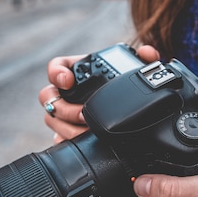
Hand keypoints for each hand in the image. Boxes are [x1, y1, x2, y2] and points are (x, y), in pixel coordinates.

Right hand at [38, 45, 159, 142]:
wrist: (124, 110)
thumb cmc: (123, 86)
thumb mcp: (132, 72)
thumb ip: (143, 60)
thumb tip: (149, 53)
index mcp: (78, 71)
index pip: (56, 67)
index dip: (57, 73)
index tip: (67, 81)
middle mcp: (66, 92)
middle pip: (48, 97)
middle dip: (65, 107)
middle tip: (83, 114)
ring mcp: (64, 112)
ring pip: (52, 118)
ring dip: (67, 126)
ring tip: (87, 131)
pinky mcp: (68, 131)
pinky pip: (58, 138)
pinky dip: (67, 140)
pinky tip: (81, 143)